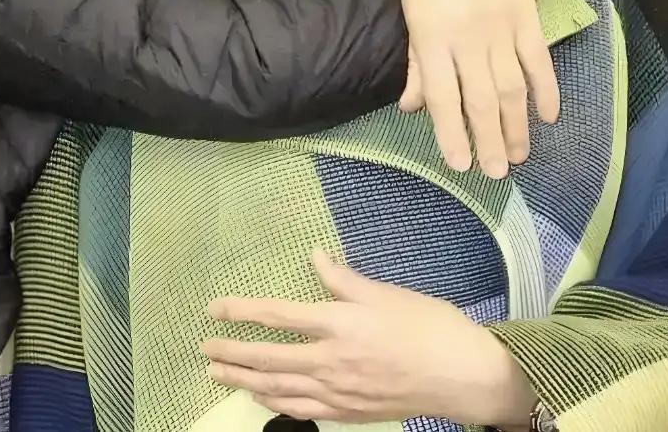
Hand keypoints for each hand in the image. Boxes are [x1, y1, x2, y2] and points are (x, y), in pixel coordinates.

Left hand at [203, 249, 528, 426]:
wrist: (461, 376)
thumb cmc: (428, 326)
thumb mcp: (386, 292)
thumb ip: (343, 278)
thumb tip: (315, 255)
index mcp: (340, 323)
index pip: (278, 315)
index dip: (242, 310)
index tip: (214, 308)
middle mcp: (332, 360)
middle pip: (268, 357)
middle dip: (233, 352)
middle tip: (205, 347)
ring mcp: (338, 391)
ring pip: (278, 388)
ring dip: (244, 380)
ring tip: (219, 373)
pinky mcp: (348, 412)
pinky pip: (301, 409)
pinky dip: (274, 402)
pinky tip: (262, 396)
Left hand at [402, 0, 558, 176]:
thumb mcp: (412, 16)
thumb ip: (419, 64)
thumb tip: (414, 108)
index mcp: (431, 38)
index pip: (443, 95)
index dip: (452, 133)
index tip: (461, 165)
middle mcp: (466, 36)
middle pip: (481, 98)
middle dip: (489, 140)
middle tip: (496, 173)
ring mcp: (499, 25)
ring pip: (512, 86)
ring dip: (517, 124)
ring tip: (519, 155)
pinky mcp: (525, 13)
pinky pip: (538, 58)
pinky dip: (546, 88)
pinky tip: (549, 115)